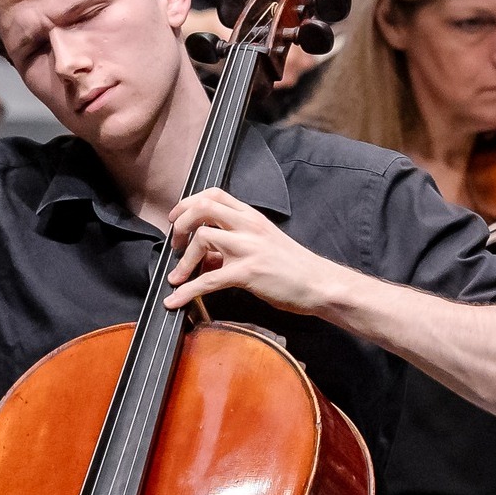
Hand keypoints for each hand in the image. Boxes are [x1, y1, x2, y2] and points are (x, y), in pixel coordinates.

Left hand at [165, 187, 346, 315]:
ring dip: (182, 261)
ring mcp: (249, 247)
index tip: (177, 218)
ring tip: (177, 277)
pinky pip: (208, 280)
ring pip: (203, 239)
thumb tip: (203, 256)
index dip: (188, 203)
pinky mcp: (248, 272)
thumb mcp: (261, 244)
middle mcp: (249, 226)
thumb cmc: (292, 266)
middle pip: (203, 208)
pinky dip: (187, 291)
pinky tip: (175, 300)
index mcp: (251, 216)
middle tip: (175, 243)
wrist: (320, 283)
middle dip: (181, 224)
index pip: (214, 194)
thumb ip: (232, 244)